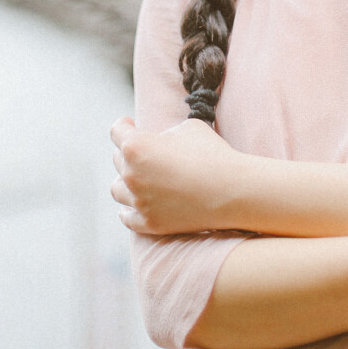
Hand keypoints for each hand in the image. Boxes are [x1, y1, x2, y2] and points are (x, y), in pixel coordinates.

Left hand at [109, 115, 245, 236]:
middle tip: (146, 151)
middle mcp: (131, 174)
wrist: (231, 191)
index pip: (117, 132)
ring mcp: (138, 202)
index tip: (130, 125)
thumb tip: (159, 141)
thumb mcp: (187, 127)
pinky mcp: (148, 223)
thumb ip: (165, 133)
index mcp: (136, 146)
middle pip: (118, 159)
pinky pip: (127, 216)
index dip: (124, 125)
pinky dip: (129, 208)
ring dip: (125, 181)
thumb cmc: (211, 153)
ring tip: (138, 178)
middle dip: (129, 152)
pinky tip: (135, 203)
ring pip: (117, 189)